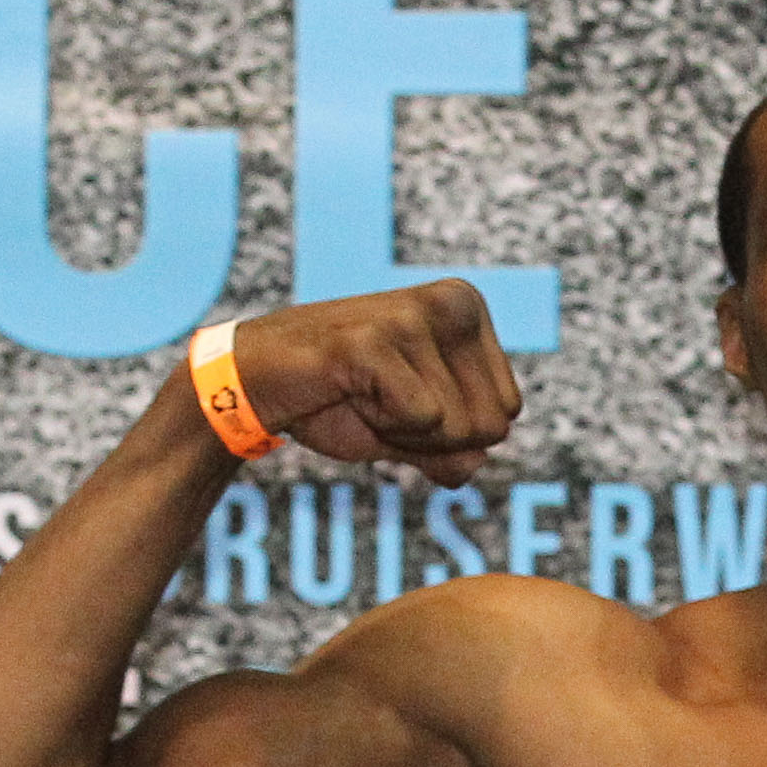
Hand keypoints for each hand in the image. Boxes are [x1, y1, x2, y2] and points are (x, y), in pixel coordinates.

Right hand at [204, 280, 522, 481]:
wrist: (260, 383)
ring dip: (402, 431)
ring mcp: (413, 316)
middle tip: (381, 401)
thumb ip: (457, 451)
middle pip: (490, 425)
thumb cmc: (341, 397)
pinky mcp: (376, 340)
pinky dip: (382, 426)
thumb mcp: (413, 432)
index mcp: (469, 310)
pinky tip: (347, 392)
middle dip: (433, 437)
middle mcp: (451, 303)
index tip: (404, 400)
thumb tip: (474, 463)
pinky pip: (422, 419)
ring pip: (456, 427)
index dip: (451, 432)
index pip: (507, 414)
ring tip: (362, 393)